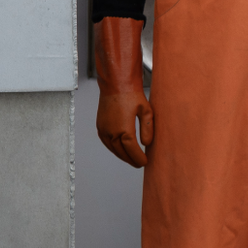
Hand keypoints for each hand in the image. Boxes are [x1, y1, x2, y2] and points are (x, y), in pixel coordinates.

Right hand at [92, 15, 153, 168]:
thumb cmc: (131, 94)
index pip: (132, 151)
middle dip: (131, 160)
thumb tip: (146, 144)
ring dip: (122, 156)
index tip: (145, 162)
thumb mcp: (146, 110)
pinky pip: (106, 143)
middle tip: (139, 164)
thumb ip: (147, 129)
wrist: (116, 83)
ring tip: (131, 159)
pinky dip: (114, 149)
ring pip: (113, 150)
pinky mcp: (100, 127)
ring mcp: (104, 130)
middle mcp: (111, 131)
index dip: (139, 158)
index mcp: (123, 129)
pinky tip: (120, 150)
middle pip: (122, 153)